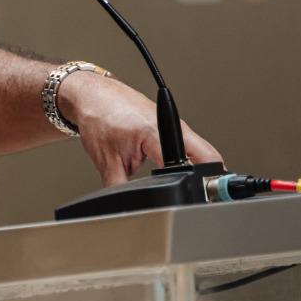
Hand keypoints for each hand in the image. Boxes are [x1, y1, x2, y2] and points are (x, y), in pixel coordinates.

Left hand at [58, 72, 222, 186]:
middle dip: (208, 176)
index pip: (187, 163)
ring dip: (197, 165)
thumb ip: (118, 186)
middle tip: (202, 193)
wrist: (92, 94)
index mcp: (154, 132)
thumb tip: (127, 205)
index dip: (193, 183)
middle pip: (207, 155)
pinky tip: (176, 166)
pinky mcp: (170, 124)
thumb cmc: (97, 117)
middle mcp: (170, 125)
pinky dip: (186, 156)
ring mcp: (173, 123)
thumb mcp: (105, 159)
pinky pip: (188, 143)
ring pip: (200, 149)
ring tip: (189, 182)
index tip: (194, 195)